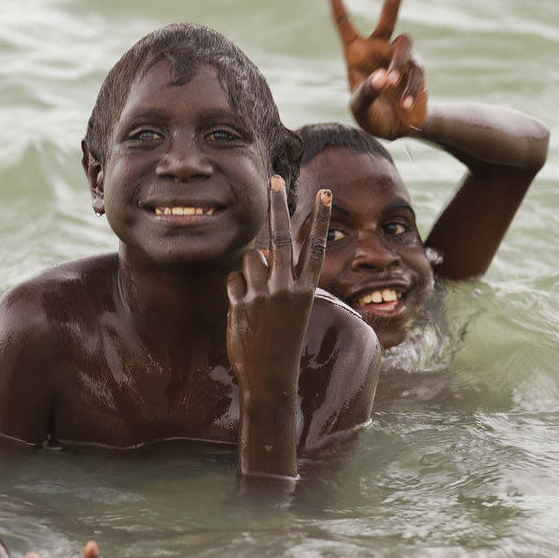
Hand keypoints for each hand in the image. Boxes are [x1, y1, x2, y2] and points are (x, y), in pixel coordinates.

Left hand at [227, 178, 331, 376]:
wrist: (270, 378)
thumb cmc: (283, 342)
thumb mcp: (292, 309)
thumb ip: (280, 279)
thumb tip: (263, 252)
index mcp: (306, 290)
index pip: (315, 246)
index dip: (319, 218)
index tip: (325, 194)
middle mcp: (287, 288)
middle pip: (281, 237)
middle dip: (278, 205)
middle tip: (275, 179)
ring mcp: (264, 295)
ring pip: (250, 259)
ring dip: (249, 270)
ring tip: (256, 296)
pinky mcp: (242, 304)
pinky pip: (233, 281)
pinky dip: (235, 292)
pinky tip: (244, 312)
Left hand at [326, 0, 427, 138]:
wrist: (397, 130)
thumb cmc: (371, 116)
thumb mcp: (360, 108)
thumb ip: (366, 92)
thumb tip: (384, 77)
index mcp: (356, 53)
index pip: (344, 23)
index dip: (337, 0)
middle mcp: (378, 48)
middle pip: (389, 14)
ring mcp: (399, 56)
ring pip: (405, 45)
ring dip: (398, 65)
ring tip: (392, 86)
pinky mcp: (417, 68)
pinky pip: (416, 72)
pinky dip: (411, 90)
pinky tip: (407, 106)